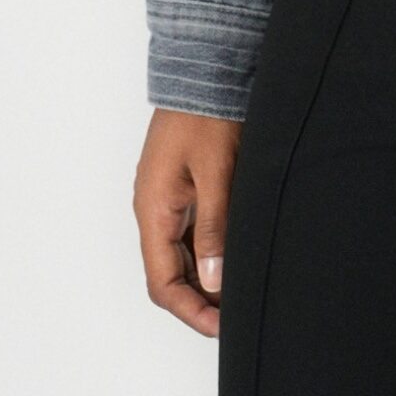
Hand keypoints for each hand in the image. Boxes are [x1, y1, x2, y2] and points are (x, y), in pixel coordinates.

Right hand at [134, 107, 241, 336]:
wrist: (204, 67)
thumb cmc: (208, 114)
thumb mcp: (217, 172)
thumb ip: (215, 227)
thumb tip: (213, 280)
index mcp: (153, 210)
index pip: (162, 283)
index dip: (191, 311)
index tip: (222, 327)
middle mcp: (153, 209)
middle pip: (169, 274)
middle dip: (200, 300)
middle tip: (238, 314)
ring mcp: (166, 197)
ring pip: (180, 254)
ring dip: (205, 277)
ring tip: (241, 290)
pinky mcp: (181, 185)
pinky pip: (189, 231)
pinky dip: (209, 251)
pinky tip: (234, 256)